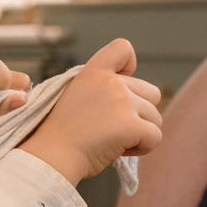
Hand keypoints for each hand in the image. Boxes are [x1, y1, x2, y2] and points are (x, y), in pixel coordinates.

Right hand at [18, 38, 162, 184]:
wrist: (50, 158)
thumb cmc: (60, 136)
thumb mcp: (74, 97)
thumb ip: (101, 89)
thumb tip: (132, 95)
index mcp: (93, 73)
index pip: (122, 48)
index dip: (129, 66)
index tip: (119, 86)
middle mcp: (110, 83)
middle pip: (151, 93)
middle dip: (139, 114)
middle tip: (110, 129)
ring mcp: (122, 102)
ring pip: (155, 117)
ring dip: (140, 133)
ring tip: (112, 141)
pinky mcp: (131, 125)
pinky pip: (155, 137)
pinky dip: (142, 148)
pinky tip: (118, 151)